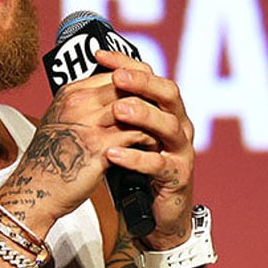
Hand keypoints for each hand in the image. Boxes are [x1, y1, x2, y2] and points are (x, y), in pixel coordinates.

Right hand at [0, 58, 159, 236]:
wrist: (36, 189)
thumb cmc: (49, 159)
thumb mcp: (61, 122)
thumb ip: (84, 107)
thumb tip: (113, 99)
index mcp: (69, 94)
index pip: (114, 73)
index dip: (137, 83)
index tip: (151, 95)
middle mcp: (77, 103)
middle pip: (126, 86)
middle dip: (150, 98)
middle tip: (164, 112)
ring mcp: (88, 124)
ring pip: (136, 107)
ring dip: (153, 118)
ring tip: (162, 130)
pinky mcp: (99, 147)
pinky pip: (137, 134)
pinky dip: (150, 140)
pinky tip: (154, 148)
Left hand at [95, 49, 194, 250]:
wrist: (153, 212)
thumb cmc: (134, 166)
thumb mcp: (123, 132)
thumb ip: (113, 108)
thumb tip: (87, 78)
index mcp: (164, 109)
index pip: (150, 76)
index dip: (126, 63)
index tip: (99, 54)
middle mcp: (178, 124)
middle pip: (168, 94)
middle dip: (142, 83)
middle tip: (118, 79)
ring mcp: (181, 151)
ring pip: (169, 126)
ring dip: (143, 115)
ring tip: (118, 111)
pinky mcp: (177, 177)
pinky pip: (158, 165)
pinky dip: (136, 158)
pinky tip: (114, 153)